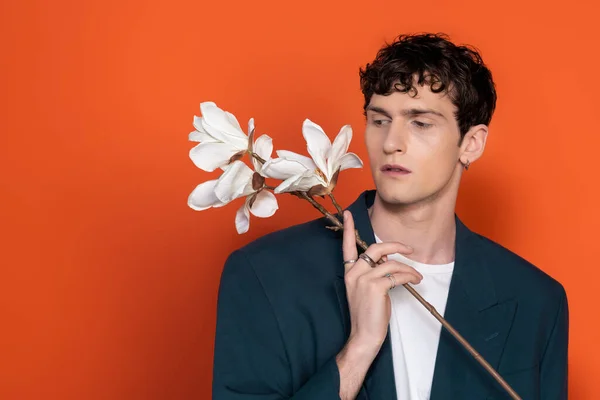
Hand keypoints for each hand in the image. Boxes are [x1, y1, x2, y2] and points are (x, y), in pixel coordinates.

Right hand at [341, 210, 422, 352]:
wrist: (364, 335)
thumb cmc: (367, 314)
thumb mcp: (366, 289)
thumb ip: (373, 272)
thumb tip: (389, 260)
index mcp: (349, 272)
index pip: (347, 247)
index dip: (349, 230)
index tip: (348, 213)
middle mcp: (354, 272)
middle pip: (376, 249)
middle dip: (395, 245)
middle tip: (409, 249)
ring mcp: (364, 279)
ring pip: (391, 263)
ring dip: (408, 268)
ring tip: (417, 276)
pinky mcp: (376, 287)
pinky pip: (397, 275)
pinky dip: (409, 277)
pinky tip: (415, 281)